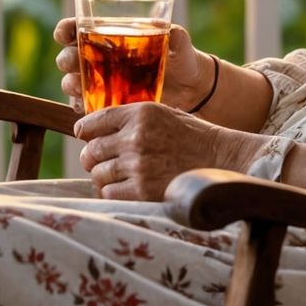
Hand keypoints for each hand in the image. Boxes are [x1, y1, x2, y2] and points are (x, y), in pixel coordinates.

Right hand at [54, 19, 215, 110]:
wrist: (188, 88)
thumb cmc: (179, 57)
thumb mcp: (178, 43)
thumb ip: (175, 35)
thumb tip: (171, 31)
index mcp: (108, 35)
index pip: (76, 28)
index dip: (65, 30)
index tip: (64, 34)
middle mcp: (97, 58)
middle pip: (68, 57)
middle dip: (66, 60)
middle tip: (75, 64)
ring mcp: (99, 82)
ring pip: (71, 82)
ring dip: (70, 85)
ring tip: (80, 88)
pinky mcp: (105, 102)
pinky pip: (83, 105)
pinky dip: (81, 106)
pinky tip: (89, 107)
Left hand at [73, 101, 259, 200]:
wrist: (220, 159)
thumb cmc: (190, 136)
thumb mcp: (162, 114)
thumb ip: (130, 119)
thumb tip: (93, 131)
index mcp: (140, 113)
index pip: (94, 121)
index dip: (85, 131)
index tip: (85, 136)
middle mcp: (136, 136)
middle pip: (91, 150)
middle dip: (92, 157)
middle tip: (100, 161)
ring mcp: (138, 164)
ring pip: (98, 173)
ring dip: (102, 176)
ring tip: (116, 176)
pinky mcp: (142, 189)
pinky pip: (109, 192)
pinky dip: (112, 192)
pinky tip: (124, 188)